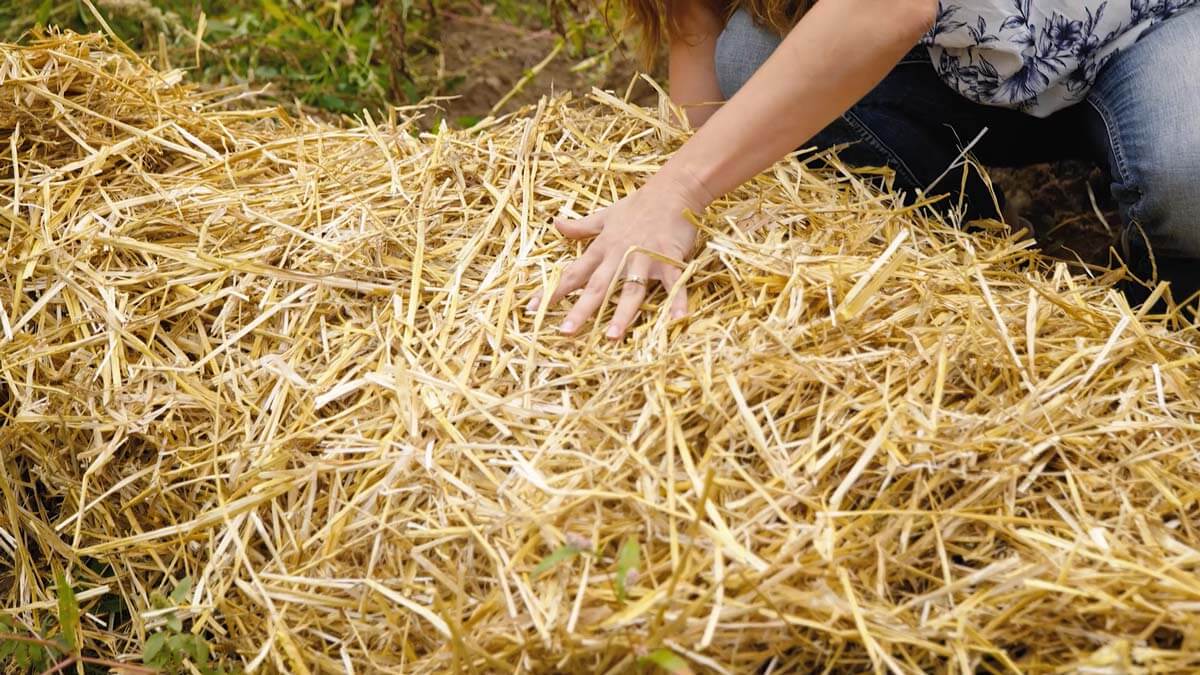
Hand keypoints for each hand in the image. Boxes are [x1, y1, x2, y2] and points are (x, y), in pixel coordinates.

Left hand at [527, 171, 710, 338]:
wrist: (673, 189)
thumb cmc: (639, 204)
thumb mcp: (606, 216)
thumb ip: (582, 227)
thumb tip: (556, 224)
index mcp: (603, 248)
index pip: (573, 273)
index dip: (553, 291)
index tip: (532, 309)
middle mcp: (619, 255)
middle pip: (598, 286)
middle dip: (581, 309)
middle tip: (565, 332)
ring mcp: (645, 258)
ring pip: (631, 290)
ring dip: (622, 314)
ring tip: (611, 337)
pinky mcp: (670, 259)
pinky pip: (674, 283)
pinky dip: (677, 301)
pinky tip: (679, 320)